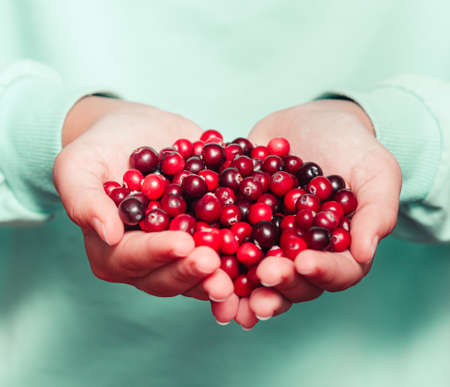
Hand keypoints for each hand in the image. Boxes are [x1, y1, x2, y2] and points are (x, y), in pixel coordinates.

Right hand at [53, 97, 232, 302]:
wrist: (137, 131)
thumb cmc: (100, 148)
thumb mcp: (78, 166)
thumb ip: (84, 199)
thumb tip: (106, 233)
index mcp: (113, 250)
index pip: (132, 259)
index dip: (157, 254)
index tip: (182, 243)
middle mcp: (149, 258)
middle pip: (169, 275)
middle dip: (192, 271)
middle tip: (215, 261)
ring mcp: (181, 249)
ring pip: (199, 271)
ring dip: (220, 274)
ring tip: (240, 266)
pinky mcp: (207, 233)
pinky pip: (225, 248)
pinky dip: (242, 252)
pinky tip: (260, 249)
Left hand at [234, 99, 400, 328]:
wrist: (314, 120)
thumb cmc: (353, 147)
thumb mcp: (376, 172)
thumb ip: (375, 212)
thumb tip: (364, 254)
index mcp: (338, 249)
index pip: (337, 272)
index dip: (322, 273)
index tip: (304, 264)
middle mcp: (302, 252)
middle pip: (293, 281)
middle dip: (278, 284)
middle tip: (265, 275)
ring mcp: (270, 240)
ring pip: (257, 270)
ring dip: (241, 286)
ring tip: (225, 290)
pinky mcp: (243, 221)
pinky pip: (228, 237)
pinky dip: (215, 248)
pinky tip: (199, 253)